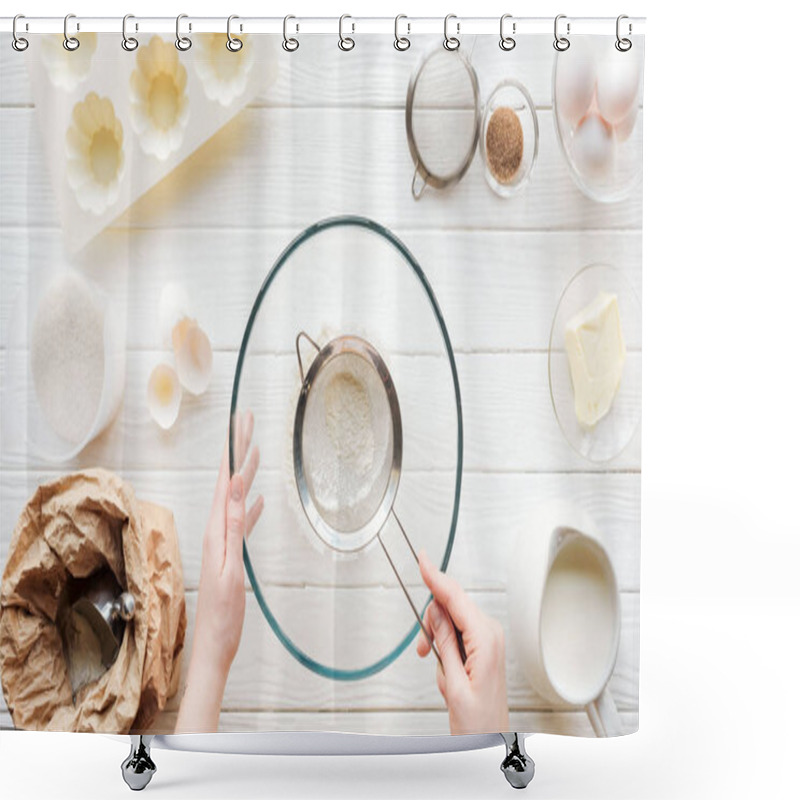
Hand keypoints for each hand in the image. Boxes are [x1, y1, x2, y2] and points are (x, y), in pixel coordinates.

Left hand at [175, 411, 262, 732]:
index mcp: (216, 532)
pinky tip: (259, 498)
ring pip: (237, 497)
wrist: (215, 645)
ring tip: (255, 448)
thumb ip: (233, 530)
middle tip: (247, 422)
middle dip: (238, 451)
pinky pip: (242, 519)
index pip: (227, 483)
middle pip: (229, 483)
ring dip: (246, 472)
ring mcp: (223, 541)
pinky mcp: (231, 553)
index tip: (241, 424)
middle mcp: (216, 531)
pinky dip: (251, 505)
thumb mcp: (231, 570)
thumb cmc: (224, 615)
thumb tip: (237, 492)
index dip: (234, 452)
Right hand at [417, 550, 509, 734]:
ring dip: (437, 640)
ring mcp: (488, 639)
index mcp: (486, 639)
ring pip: (451, 619)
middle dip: (432, 624)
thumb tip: (435, 611)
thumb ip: (443, 642)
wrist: (491, 742)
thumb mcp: (451, 683)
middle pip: (451, 606)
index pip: (455, 598)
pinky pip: (457, 632)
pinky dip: (444, 646)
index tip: (423, 559)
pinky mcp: (483, 646)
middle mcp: (490, 633)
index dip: (435, 576)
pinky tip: (444, 668)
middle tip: (424, 650)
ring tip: (438, 670)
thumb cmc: (477, 722)